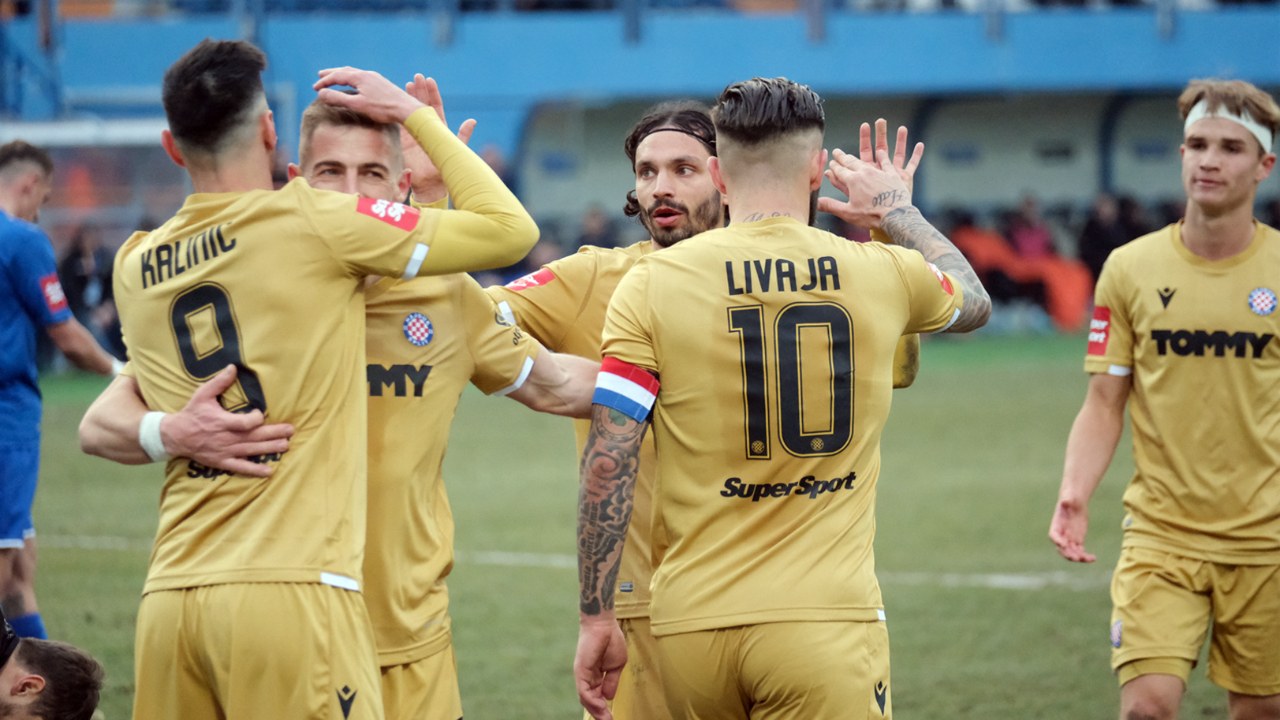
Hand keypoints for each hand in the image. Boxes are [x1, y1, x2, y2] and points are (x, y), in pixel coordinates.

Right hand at [161, 365, 293, 477]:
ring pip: (251, 451)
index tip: (261, 414)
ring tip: (286, 445)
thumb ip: (219, 382)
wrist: (175, 436)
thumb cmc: (191, 414)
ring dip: (269, 448)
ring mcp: (225, 451)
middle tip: (290, 430)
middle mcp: (226, 438)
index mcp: (222, 422)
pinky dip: (254, 470)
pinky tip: (269, 472)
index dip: (256, 419)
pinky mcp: (222, 462)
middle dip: (273, 433)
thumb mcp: (202, 395)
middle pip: (253, 437)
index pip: (244, 424)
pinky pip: (240, 467)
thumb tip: (233, 367)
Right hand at [314, 67, 423, 123]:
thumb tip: (321, 93)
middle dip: (332, 74)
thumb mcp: (357, 105)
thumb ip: (339, 99)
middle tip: (320, 75)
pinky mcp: (382, 84)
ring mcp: (376, 78)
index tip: (314, 88)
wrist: (407, 109)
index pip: (337, 76)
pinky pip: (363, 78)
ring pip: (355, 74)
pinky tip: (355, 85)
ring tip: (335, 78)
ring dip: (343, 75)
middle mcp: (367, 74)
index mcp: (360, 77)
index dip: (325, 82)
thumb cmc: (383, 109)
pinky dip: (353, 79)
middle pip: (345, 71)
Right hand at [400, 75, 476, 203]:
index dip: (432, 93)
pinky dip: (397, 113)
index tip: (429, 80)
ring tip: (406, 84)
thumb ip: (463, 135)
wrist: (431, 186)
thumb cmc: (445, 169)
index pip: (436, 106)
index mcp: (440, 128)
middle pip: (422, 105)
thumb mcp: (456, 150)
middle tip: (416, 77)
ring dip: (408, 99)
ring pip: (410, 112)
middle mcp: (427, 128)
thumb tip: (472, 120)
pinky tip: (393, 102)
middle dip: (419, 91)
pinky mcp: (405, 141)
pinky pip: (400, 124)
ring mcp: (415, 134)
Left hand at [574, 615, 626, 719]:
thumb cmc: (611, 640)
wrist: (604, 624)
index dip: (604, 708)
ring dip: (596, 710)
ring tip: (606, 719)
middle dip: (600, 713)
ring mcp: (583, 674)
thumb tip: (609, 697)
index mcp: (596, 676)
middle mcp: (587, 677)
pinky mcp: (581, 670)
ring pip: (586, 698)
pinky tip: (601, 707)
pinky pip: (584, 690)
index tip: (612, 717)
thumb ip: (611, 682)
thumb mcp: (616, 666)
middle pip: (591, 700)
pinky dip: (591, 701)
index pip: (597, 697)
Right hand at [817, 146, 912, 229]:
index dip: (834, 167)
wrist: (896, 215)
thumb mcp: (848, 213)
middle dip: (842, 157)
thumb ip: (831, 206)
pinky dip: (883, 157)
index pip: (840, 171)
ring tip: (853, 153)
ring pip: (866, 160)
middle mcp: (865, 173)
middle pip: (851, 162)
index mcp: (853, 181)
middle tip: (837, 152)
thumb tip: (816, 203)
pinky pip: (887, 162)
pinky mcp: (892, 175)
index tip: (830, 163)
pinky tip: (881, 153)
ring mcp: (879, 172)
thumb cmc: (872, 215)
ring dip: (858, 156)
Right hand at [1049, 497, 1095, 562]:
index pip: (1054, 536)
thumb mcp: (1068, 498)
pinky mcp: (1078, 540)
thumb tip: (1065, 501)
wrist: (1075, 502)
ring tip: (1088, 559)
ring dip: (1078, 557)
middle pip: (1062, 548)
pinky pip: (1080, 552)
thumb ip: (1066, 500)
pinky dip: (1085, 557)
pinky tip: (1093, 558)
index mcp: (1056, 525)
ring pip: (1072, 552)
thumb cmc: (1070, 498)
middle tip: (1076, 558)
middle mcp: (1061, 535)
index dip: (1058, 541)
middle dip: (1068, 554)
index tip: (1064, 544)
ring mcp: (1069, 539)